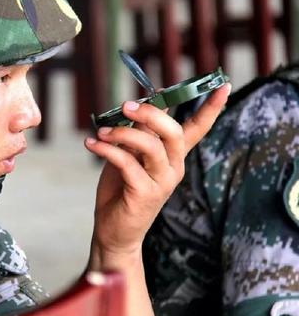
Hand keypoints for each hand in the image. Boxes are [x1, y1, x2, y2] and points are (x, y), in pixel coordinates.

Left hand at [85, 84, 230, 256]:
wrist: (113, 231)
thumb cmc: (121, 190)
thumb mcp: (129, 155)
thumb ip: (139, 132)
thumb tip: (144, 104)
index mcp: (173, 156)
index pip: (198, 129)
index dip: (211, 108)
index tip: (223, 85)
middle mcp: (174, 168)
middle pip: (174, 133)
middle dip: (151, 114)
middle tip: (125, 106)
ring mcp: (161, 182)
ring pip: (150, 146)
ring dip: (122, 133)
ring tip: (100, 132)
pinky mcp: (144, 194)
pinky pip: (127, 163)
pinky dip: (107, 150)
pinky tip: (91, 144)